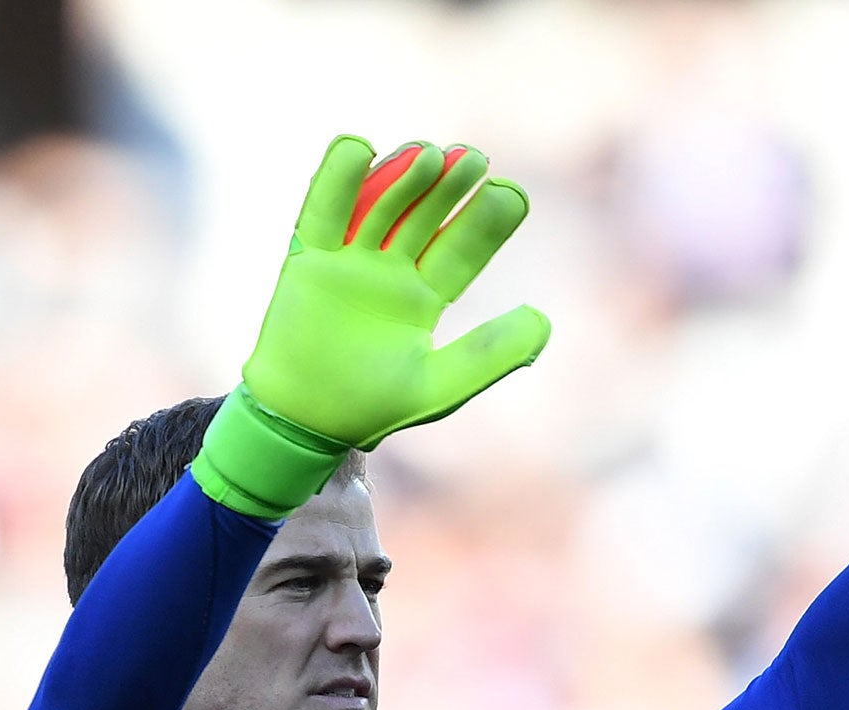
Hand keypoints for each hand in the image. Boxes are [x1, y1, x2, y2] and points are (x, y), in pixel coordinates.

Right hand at [195, 136, 550, 516]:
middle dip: (447, 187)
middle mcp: (391, 271)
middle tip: (473, 157)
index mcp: (425, 297)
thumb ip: (490, 354)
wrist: (306, 421)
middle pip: (425, 216)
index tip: (510, 194)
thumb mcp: (440, 384)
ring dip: (403, 178)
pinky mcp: (308, 259)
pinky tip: (360, 149)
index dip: (485, 222)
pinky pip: (323, 211)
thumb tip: (542, 320)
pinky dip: (337, 179)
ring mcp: (350, 261)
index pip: (462, 249)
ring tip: (429, 155)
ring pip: (380, 206)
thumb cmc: (373, 407)